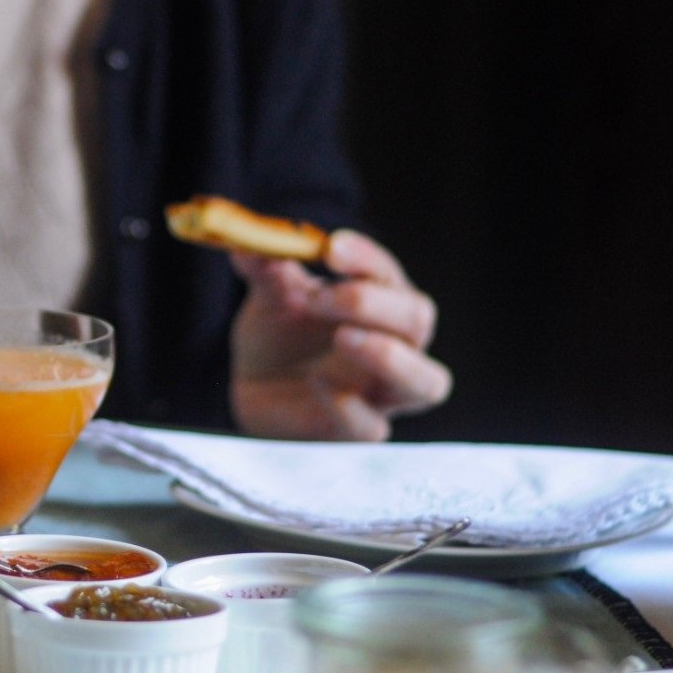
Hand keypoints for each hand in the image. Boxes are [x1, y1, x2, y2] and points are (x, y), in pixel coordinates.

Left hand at [228, 230, 451, 440]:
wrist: (253, 389)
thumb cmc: (278, 336)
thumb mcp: (268, 297)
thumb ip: (264, 269)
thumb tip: (246, 240)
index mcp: (378, 302)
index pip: (388, 274)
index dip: (365, 258)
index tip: (331, 248)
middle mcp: (394, 345)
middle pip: (416, 319)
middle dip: (372, 303)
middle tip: (318, 297)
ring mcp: (381, 393)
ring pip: (426, 383)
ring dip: (388, 356)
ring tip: (343, 338)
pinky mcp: (357, 431)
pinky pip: (371, 427)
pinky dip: (348, 405)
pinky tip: (318, 381)